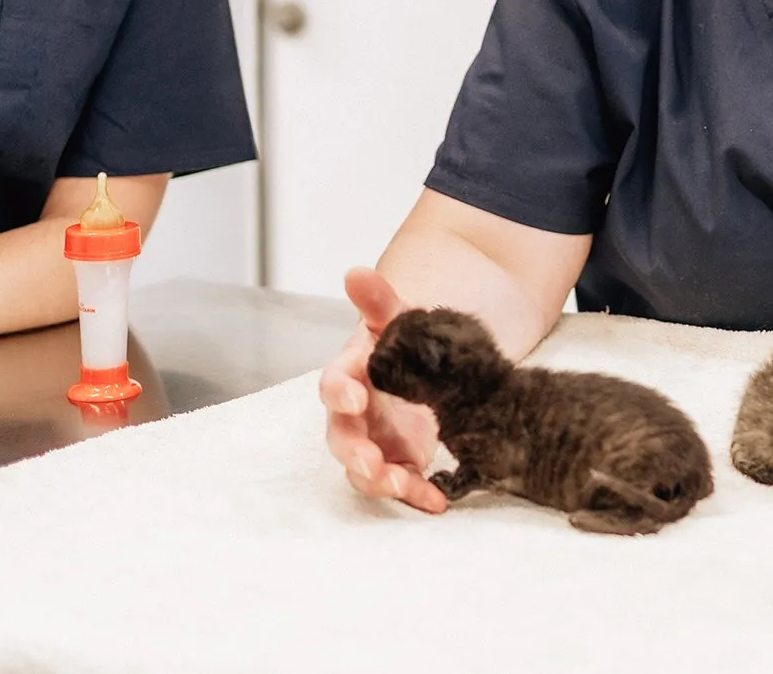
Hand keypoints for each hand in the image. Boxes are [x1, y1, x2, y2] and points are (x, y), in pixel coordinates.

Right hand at [318, 268, 445, 513]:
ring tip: (404, 487)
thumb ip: (379, 300)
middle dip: (353, 454)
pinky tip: (439, 501)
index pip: (334, 384)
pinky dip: (417, 494)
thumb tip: (355, 272)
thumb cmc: (402, 340)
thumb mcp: (398, 318)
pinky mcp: (399, 461)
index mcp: (352, 375)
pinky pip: (401, 482)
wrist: (428, 362)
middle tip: (370, 464)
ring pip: (364, 469)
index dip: (340, 393)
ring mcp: (376, 441)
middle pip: (342, 438)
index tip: (354, 399)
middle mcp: (356, 414)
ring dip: (380, 481)